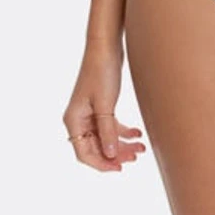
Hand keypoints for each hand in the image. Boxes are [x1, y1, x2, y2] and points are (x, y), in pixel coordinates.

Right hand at [63, 40, 146, 171]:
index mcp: (73, 120)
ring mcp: (89, 114)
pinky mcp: (101, 107)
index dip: (101, 164)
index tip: (120, 167)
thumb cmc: (101, 72)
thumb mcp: (105, 105)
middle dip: (116, 155)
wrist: (106, 47)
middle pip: (96, 148)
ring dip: (122, 145)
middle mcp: (79, 119)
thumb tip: (111, 156)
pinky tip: (137, 133)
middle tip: (136, 156)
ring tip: (141, 147)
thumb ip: (107, 131)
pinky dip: (123, 132)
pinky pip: (110, 127)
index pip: (84, 153)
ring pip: (105, 139)